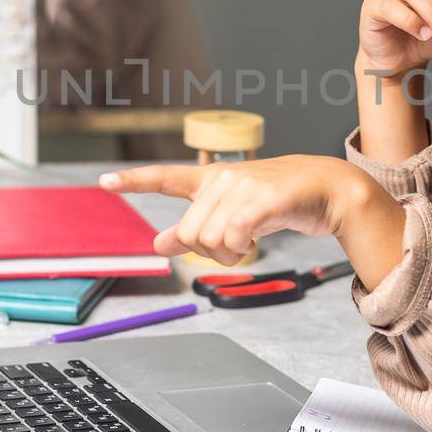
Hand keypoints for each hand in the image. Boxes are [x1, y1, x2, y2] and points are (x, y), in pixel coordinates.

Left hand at [100, 156, 377, 265]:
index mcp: (211, 180)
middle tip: (234, 246)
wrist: (327, 190)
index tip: (104, 182)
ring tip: (248, 241)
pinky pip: (235, 234)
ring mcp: (243, 186)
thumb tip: (157, 245)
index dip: (133, 182)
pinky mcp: (264, 198)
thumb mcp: (232, 215)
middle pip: (191, 233)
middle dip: (209, 251)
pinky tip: (253, 241)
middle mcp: (222, 179)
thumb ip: (193, 229)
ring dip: (229, 254)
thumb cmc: (279, 203)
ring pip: (211, 239)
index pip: (165, 177)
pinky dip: (241, 247)